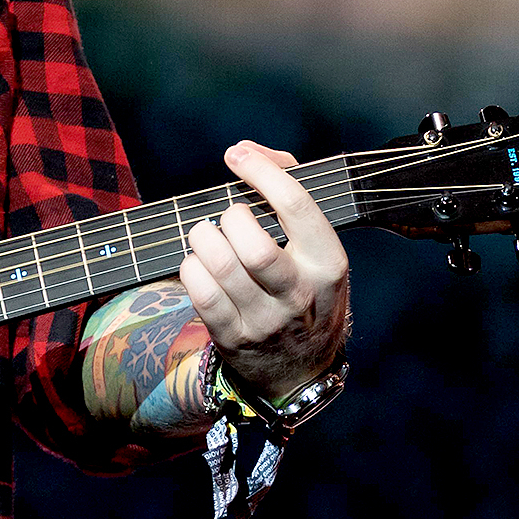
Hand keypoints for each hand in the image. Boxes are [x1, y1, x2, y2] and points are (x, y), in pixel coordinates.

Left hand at [178, 141, 350, 403]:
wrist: (302, 367)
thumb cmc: (303, 284)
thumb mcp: (315, 243)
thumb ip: (286, 183)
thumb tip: (245, 151)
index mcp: (328, 263)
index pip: (297, 207)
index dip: (262, 172)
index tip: (238, 157)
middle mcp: (300, 294)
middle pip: (254, 246)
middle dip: (230, 218)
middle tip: (230, 218)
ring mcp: (266, 320)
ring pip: (221, 266)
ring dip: (203, 239)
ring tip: (208, 237)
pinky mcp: (233, 338)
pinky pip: (200, 292)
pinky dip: (191, 268)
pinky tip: (200, 265)